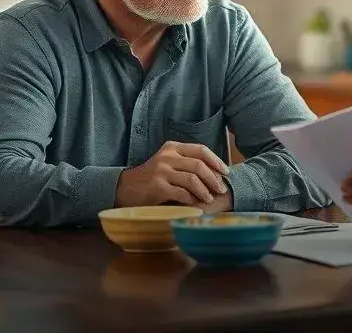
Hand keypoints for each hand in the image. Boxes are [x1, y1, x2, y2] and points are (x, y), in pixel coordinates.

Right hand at [115, 141, 230, 206]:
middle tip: (221, 189)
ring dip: (204, 190)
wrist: (125, 188)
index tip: (226, 172)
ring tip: (210, 198)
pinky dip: (191, 199)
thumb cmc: (151, 177)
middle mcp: (167, 156)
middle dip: (214, 178)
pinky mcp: (157, 187)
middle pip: (199, 165)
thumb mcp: (167, 163)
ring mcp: (161, 171)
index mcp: (172, 147)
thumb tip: (215, 171)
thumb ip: (186, 163)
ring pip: (192, 179)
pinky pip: (181, 193)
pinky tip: (195, 203)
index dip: (216, 161)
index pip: (200, 150)